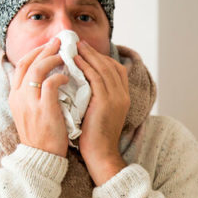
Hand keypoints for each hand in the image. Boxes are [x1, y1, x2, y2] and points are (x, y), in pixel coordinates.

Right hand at [8, 38, 69, 156]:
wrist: (41, 157)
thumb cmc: (42, 135)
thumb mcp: (32, 111)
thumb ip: (35, 94)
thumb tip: (49, 77)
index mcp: (15, 95)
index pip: (22, 65)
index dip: (36, 52)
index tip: (50, 46)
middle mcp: (18, 96)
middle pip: (28, 62)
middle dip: (45, 49)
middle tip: (60, 41)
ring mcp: (29, 102)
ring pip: (37, 69)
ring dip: (53, 59)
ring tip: (66, 55)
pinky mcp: (43, 109)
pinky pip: (50, 84)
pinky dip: (59, 77)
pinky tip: (68, 77)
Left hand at [74, 41, 130, 185]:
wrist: (101, 155)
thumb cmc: (95, 138)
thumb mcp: (99, 114)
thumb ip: (96, 99)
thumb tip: (82, 86)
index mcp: (123, 97)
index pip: (116, 70)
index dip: (102, 59)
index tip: (87, 52)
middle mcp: (122, 95)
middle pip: (110, 65)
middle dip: (94, 52)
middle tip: (78, 42)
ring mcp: (116, 97)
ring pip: (103, 68)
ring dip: (88, 54)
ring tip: (75, 46)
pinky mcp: (106, 101)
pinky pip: (95, 77)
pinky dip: (85, 65)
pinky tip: (74, 59)